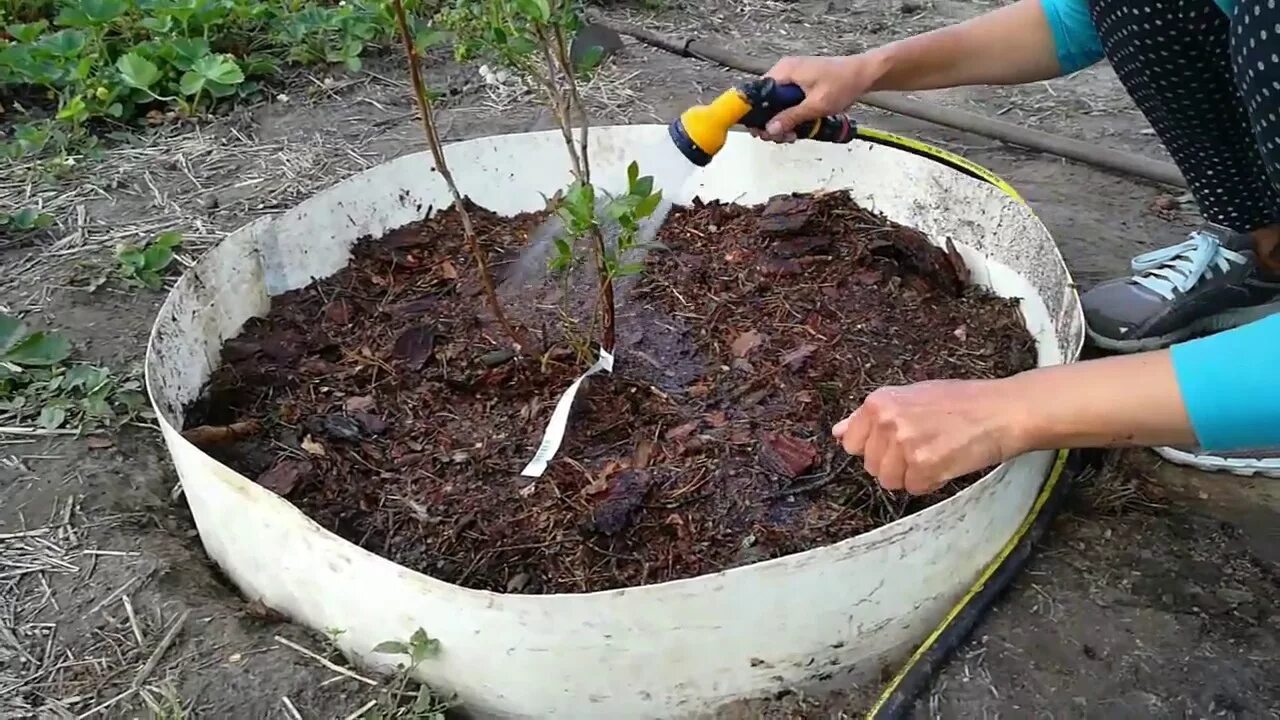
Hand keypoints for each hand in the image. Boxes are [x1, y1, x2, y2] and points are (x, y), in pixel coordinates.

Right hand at [750, 53, 885, 141]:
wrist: (864, 74)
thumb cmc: (843, 83)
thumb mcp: (816, 105)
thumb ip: (792, 117)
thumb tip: (770, 129)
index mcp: (784, 71)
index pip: (757, 93)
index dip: (756, 115)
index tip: (762, 131)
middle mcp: (784, 71)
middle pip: (765, 101)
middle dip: (772, 123)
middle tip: (783, 138)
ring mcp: (792, 77)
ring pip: (776, 104)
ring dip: (782, 122)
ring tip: (793, 135)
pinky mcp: (800, 83)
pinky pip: (787, 102)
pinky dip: (791, 115)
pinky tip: (799, 126)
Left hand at [830, 378, 1029, 494]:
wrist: (1003, 410)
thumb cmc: (962, 402)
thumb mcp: (911, 397)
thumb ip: (873, 417)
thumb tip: (837, 431)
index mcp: (879, 401)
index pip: (850, 443)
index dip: (874, 448)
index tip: (896, 443)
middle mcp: (887, 421)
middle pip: (870, 465)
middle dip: (894, 464)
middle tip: (925, 446)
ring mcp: (904, 444)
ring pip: (889, 481)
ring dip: (911, 476)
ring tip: (937, 453)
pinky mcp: (924, 466)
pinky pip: (915, 489)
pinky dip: (931, 483)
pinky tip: (948, 462)